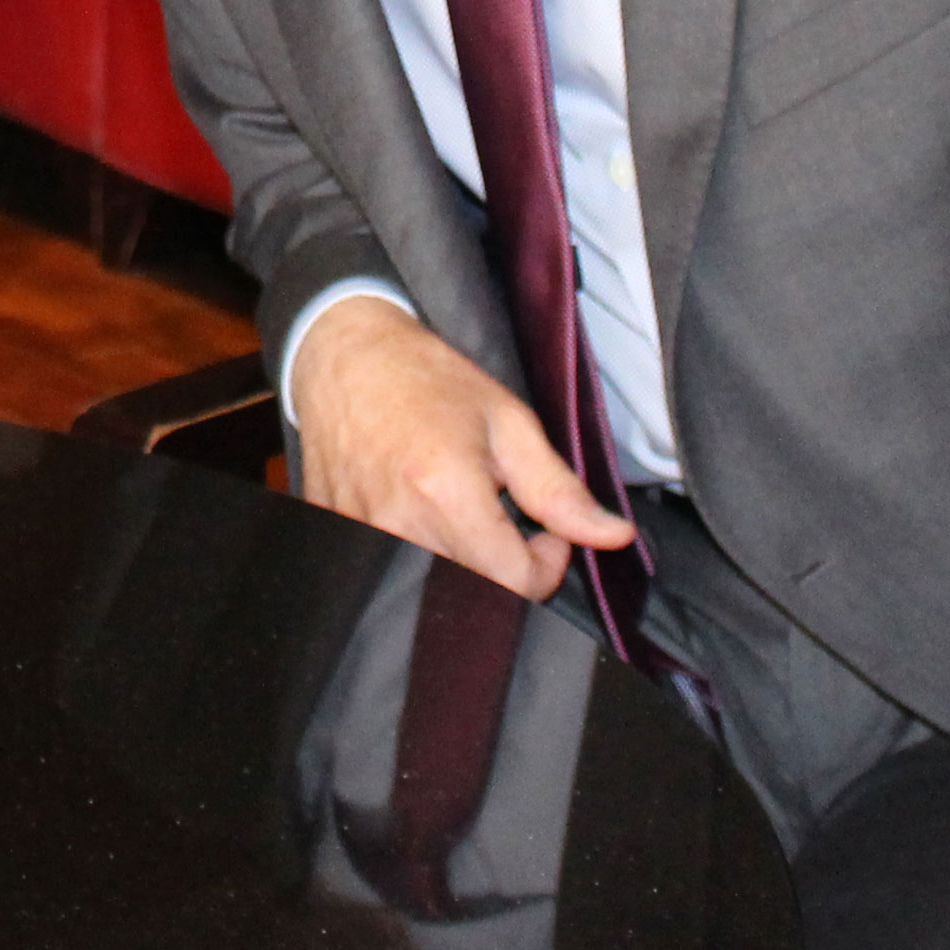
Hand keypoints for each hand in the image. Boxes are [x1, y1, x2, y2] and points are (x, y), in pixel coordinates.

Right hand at [290, 296, 632, 599]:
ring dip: (462, 561)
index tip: (547, 533)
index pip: (515, 584)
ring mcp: (358, 534)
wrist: (345, 355)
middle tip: (506, 519)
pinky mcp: (335, 533)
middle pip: (474, 593)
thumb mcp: (508, 422)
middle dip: (505, 568)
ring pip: (433, 585)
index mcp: (446, 494)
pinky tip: (418, 507)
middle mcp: (397, 525)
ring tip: (459, 508)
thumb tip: (614, 536)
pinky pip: (390, 569)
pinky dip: (418, 551)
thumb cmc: (427, 380)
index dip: (547, 566)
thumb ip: (559, 490)